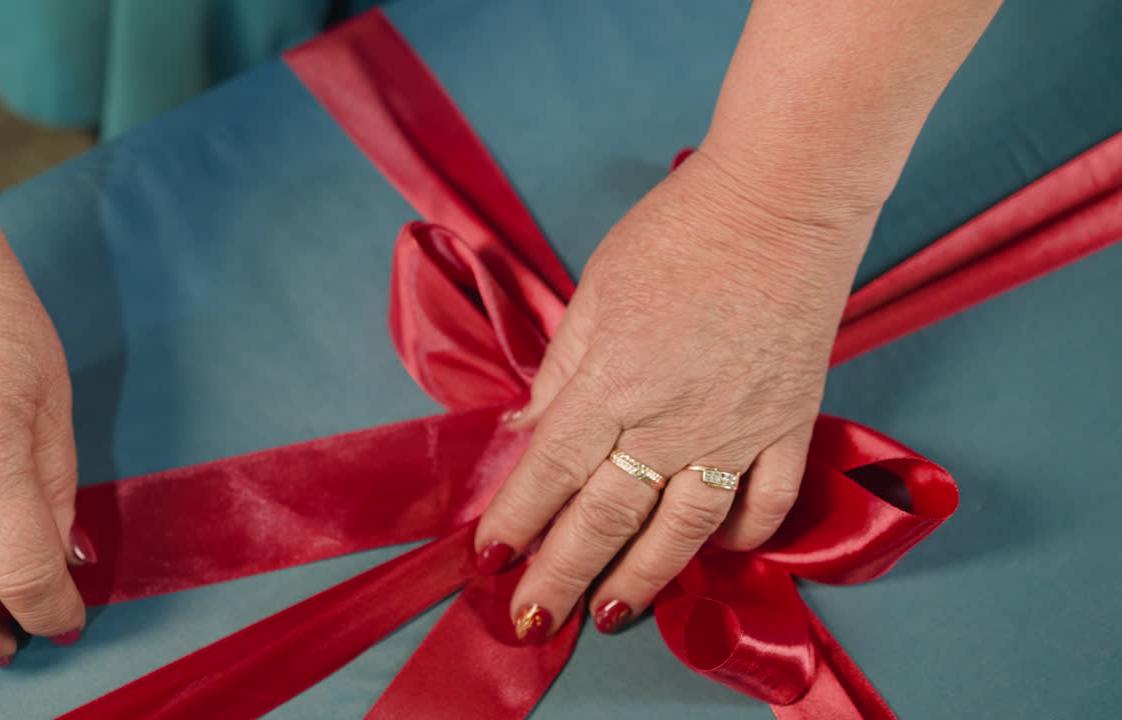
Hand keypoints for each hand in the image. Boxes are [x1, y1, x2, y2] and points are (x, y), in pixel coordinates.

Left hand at [473, 150, 874, 640]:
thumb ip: (560, 370)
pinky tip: (721, 555)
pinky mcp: (790, 423)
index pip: (551, 470)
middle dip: (562, 575)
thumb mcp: (596, 291)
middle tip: (534, 621)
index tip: (489, 559)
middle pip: (607, 515)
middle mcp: (673, 419)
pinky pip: (768, 500)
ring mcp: (737, 429)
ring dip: (646, 577)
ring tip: (613, 614)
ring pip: (684, 527)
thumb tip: (524, 431)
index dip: (515, 520)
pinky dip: (745, 535)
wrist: (782, 203)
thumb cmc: (679, 232)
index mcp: (614, 380)